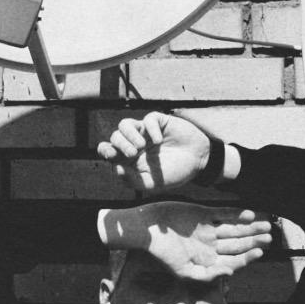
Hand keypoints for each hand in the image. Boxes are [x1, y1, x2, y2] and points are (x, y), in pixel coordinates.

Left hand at [98, 109, 218, 193]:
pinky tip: (158, 140)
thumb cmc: (174, 173)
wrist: (198, 162)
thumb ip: (133, 180)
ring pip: (125, 124)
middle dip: (120, 144)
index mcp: (129, 159)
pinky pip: (148, 119)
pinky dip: (151, 129)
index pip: (108, 150)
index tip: (113, 155)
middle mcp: (134, 144)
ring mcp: (146, 132)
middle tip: (133, 153)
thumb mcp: (153, 183)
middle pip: (115, 137)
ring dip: (128, 134)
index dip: (105, 150)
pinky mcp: (159, 122)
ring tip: (140, 146)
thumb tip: (116, 169)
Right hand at [116, 202, 270, 283]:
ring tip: (266, 225)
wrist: (146, 230)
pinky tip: (249, 214)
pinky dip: (235, 214)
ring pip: (233, 228)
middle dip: (253, 240)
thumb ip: (207, 276)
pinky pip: (223, 213)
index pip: (233, 260)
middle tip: (270, 236)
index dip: (247, 257)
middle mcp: (210, 245)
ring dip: (249, 227)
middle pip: (237, 243)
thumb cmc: (162, 254)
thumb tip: (230, 275)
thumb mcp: (184, 272)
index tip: (260, 253)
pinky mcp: (202, 213)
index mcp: (207, 260)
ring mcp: (207, 229)